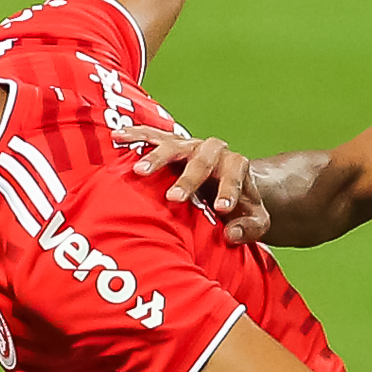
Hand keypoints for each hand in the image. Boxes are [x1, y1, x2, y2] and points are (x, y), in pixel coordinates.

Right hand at [115, 124, 267, 244]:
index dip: (229, 190)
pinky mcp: (171, 144)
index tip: (220, 209)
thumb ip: (248, 229)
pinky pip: (152, 137)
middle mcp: (213, 150)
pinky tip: (117, 137)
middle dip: (188, 179)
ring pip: (174, 145)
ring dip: (157, 157)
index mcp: (236, 165)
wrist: (229, 185)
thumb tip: (230, 235)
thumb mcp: (254, 222)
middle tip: (173, 198)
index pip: (235, 173)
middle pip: (202, 159)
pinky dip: (136, 136)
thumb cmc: (240, 208)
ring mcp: (189, 145)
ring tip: (139, 170)